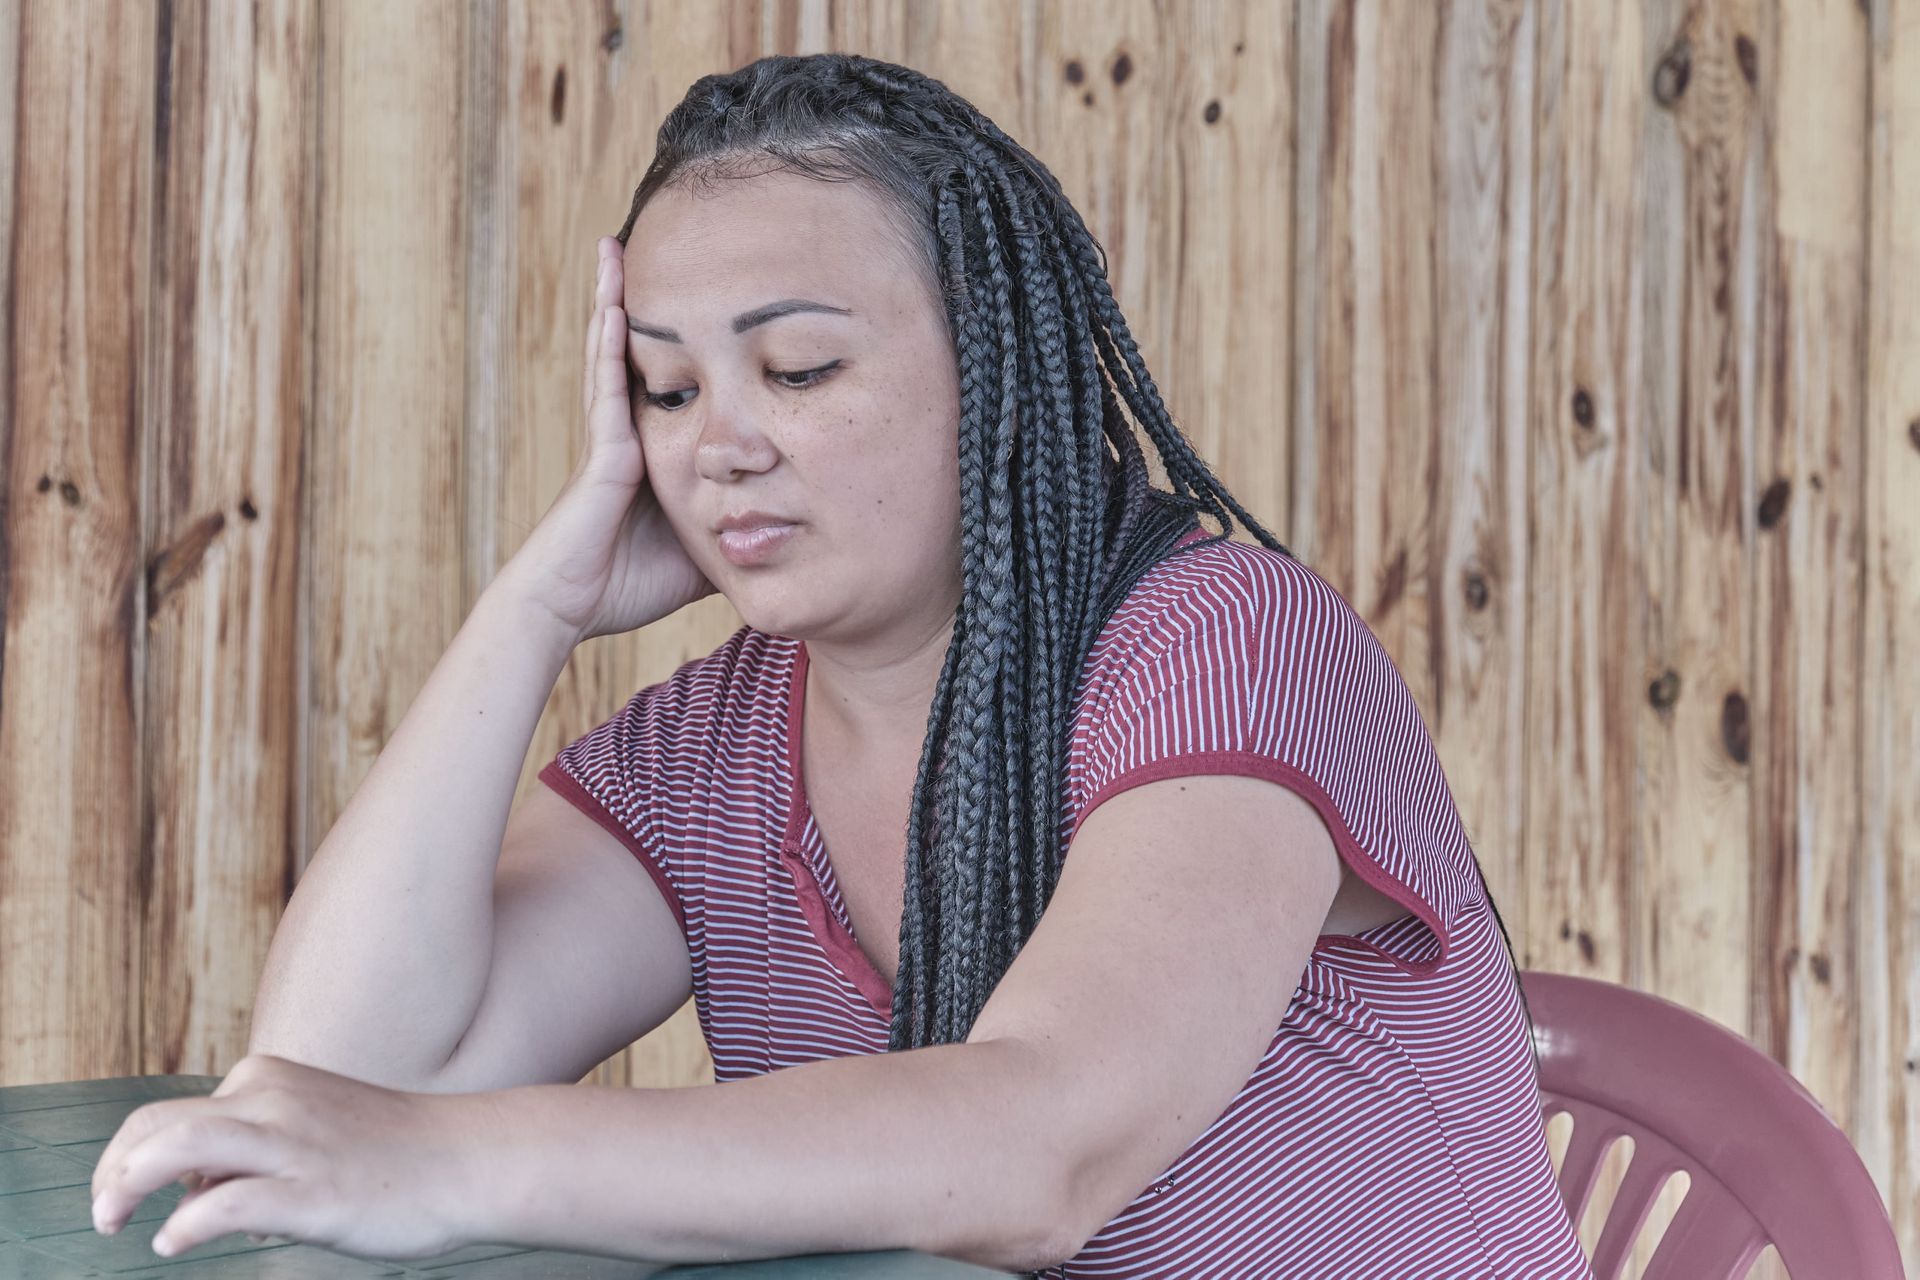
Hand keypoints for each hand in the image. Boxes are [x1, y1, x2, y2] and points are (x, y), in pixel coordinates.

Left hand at [89, 1053, 487, 1260]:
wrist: (465, 1160)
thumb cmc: (389, 1151)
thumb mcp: (311, 1122)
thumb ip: (250, 1143)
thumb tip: (189, 1191)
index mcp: (267, 1078)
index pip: (166, 1114)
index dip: (135, 1161)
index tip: (137, 1200)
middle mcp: (272, 1101)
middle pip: (154, 1125)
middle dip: (110, 1174)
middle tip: (103, 1216)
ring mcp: (291, 1145)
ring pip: (176, 1148)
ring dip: (125, 1188)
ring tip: (113, 1224)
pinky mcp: (311, 1193)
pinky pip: (222, 1206)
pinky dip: (183, 1226)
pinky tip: (173, 1244)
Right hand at [501, 235, 716, 642]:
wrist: (571, 609)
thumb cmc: (631, 585)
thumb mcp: (708, 545)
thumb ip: (740, 522)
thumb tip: (790, 520)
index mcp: (653, 450)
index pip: (673, 379)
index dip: (681, 336)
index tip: (702, 292)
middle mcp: (629, 432)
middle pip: (640, 352)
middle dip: (645, 301)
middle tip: (650, 244)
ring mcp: (610, 437)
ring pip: (613, 354)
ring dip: (614, 300)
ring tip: (616, 246)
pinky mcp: (601, 451)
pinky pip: (605, 387)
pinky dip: (608, 345)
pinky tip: (614, 304)